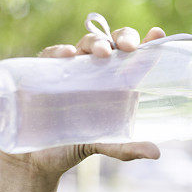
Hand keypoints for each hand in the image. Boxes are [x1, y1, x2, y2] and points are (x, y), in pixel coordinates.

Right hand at [0, 26, 167, 180]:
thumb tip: (155, 153)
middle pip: (112, 43)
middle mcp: (95, 70)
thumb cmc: (73, 145)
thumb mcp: (103, 145)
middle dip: (122, 38)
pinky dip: (59, 51)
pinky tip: (67, 55)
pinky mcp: (44, 73)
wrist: (34, 159)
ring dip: (96, 42)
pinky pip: (51, 55)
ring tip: (102, 52)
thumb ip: (126, 147)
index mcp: (114, 82)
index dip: (147, 42)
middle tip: (128, 48)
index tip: (157, 33)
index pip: (133, 56)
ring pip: (85, 45)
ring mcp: (70, 69)